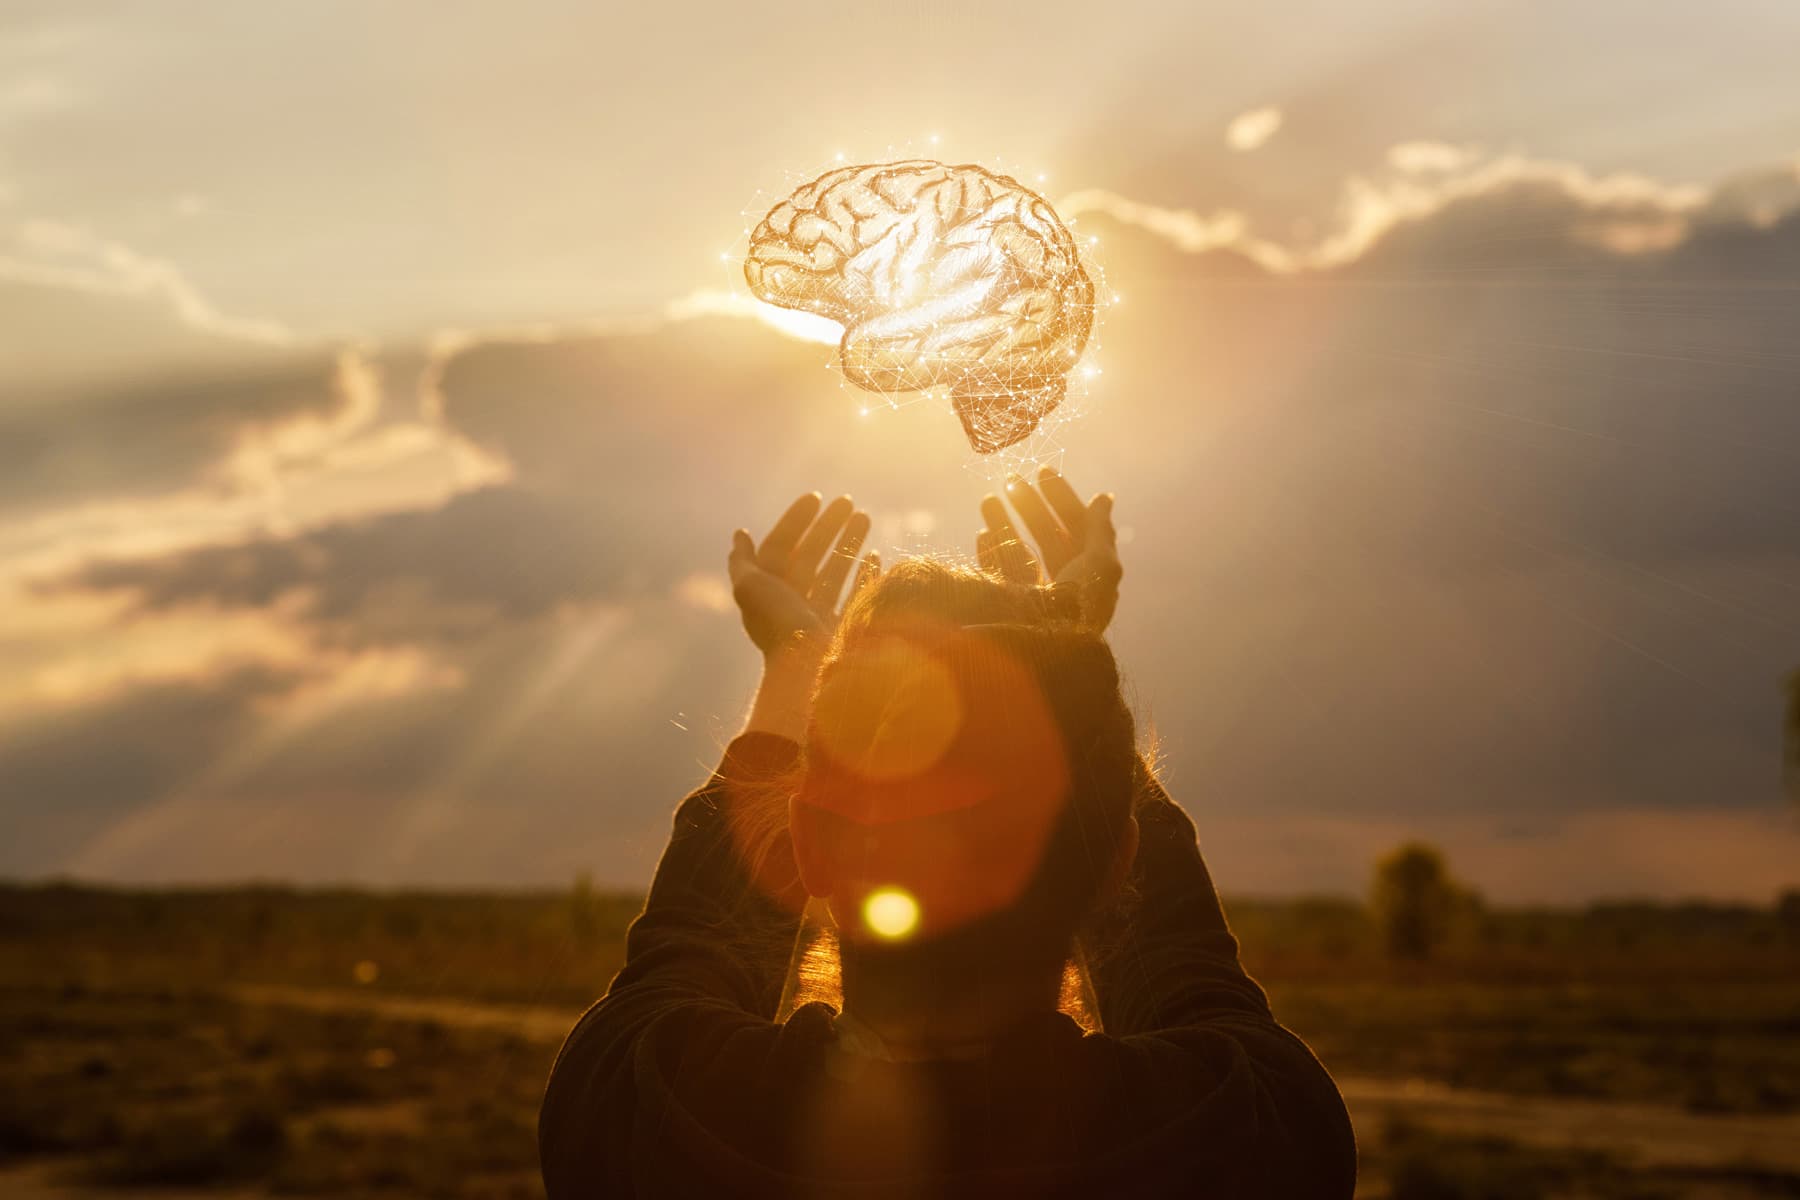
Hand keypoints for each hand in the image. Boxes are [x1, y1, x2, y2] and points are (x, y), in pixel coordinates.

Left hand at [729, 493, 879, 657]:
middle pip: (811, 555)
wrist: (810, 671)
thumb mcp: (750, 588)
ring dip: (849, 543)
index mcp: (770, 592)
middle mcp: (794, 603)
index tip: (816, 498)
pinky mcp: (846, 628)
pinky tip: (876, 554)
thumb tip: (740, 536)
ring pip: (836, 570)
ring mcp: (822, 616)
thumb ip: (743, 563)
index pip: (782, 546)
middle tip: (848, 501)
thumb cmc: (779, 627)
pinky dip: (866, 574)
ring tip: (865, 516)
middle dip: (828, 527)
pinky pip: (858, 595)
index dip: (795, 521)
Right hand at [977, 467, 1121, 629]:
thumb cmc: (1077, 607)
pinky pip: (996, 574)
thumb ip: (1100, 530)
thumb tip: (1104, 498)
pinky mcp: (1006, 609)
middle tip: (1010, 478)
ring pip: (1017, 550)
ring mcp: (1032, 598)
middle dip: (1030, 506)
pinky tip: (982, 532)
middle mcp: (1061, 587)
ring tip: (987, 497)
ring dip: (1003, 522)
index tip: (1043, 472)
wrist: (1045, 651)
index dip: (1062, 499)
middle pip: (1045, 537)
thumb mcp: (1100, 563)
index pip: (1076, 529)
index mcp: (1088, 577)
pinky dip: (990, 551)